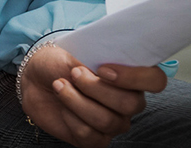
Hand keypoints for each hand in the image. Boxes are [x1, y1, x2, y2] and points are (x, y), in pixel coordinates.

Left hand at [18, 44, 166, 147]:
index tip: (103, 69)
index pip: (155, 80)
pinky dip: (70, 118)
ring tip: (59, 85)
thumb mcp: (75, 51)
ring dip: (76, 101)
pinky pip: (90, 135)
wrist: (34, 78)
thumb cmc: (59, 62)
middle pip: (130, 104)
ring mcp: (114, 122)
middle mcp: (128, 102)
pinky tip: (62, 106)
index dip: (134, 77)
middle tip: (74, 73)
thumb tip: (102, 67)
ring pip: (107, 120)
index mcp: (131, 77)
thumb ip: (96, 59)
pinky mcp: (95, 138)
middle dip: (95, 88)